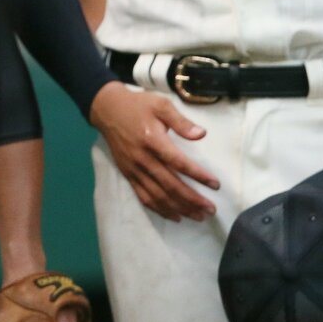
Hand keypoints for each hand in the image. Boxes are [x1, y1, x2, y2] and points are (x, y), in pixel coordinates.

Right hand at [89, 81, 218, 221]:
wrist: (107, 109)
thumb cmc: (138, 106)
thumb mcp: (160, 105)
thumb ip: (181, 121)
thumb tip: (201, 134)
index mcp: (152, 140)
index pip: (178, 163)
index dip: (198, 175)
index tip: (215, 185)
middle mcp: (142, 158)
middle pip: (170, 185)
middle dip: (192, 199)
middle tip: (211, 209)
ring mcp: (134, 169)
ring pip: (158, 195)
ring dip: (179, 208)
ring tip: (198, 216)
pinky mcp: (127, 174)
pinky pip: (144, 196)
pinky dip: (160, 209)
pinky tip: (175, 216)